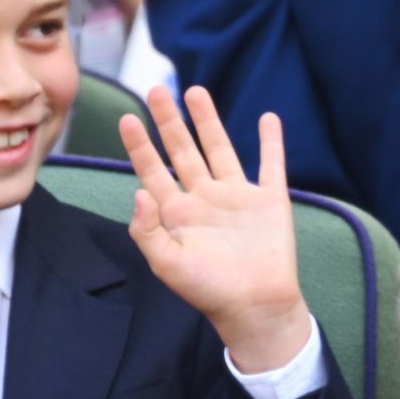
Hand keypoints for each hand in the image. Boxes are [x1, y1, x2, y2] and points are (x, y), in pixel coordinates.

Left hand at [118, 86, 311, 372]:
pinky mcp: (269, 200)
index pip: (153, 170)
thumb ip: (147, 231)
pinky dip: (271, 142)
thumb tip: (137, 191)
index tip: (128, 118)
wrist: (256, 308)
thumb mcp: (168, 265)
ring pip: (220, 148)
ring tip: (195, 91)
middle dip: (168, 121)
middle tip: (156, 90)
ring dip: (208, 120)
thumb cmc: (209, 292)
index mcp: (177, 213)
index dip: (139, 145)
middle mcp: (204, 198)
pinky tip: (268, 118)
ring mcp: (237, 197)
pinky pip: (271, 164)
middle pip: (183, 150)